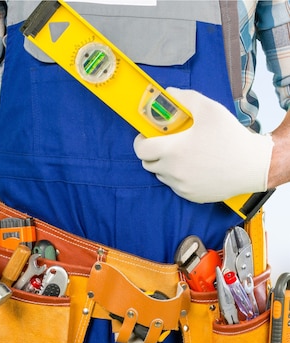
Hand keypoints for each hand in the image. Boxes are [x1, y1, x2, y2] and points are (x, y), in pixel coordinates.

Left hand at [133, 87, 273, 202]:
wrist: (254, 165)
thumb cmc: (231, 137)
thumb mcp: (210, 109)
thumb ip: (186, 98)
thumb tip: (168, 93)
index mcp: (173, 151)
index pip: (141, 149)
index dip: (141, 141)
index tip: (148, 135)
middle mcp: (173, 171)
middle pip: (148, 163)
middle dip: (152, 152)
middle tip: (165, 143)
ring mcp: (181, 186)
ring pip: (161, 175)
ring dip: (165, 165)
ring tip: (182, 154)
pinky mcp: (191, 196)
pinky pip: (176, 186)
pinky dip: (178, 177)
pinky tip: (193, 167)